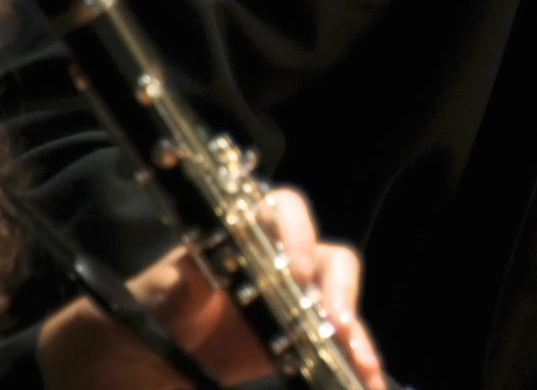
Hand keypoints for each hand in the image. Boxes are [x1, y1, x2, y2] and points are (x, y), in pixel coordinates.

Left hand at [36, 186, 388, 389]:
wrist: (120, 371)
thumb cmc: (123, 329)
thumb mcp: (134, 312)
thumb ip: (165, 295)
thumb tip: (192, 277)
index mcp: (232, 243)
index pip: (276, 212)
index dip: (293, 232)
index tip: (293, 270)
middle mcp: (269, 265)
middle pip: (322, 255)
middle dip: (338, 285)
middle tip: (337, 322)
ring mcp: (286, 303)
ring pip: (337, 301)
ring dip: (355, 327)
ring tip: (361, 363)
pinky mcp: (295, 340)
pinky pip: (334, 344)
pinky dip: (354, 359)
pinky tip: (367, 382)